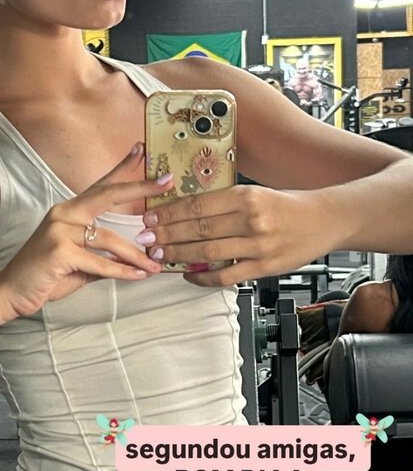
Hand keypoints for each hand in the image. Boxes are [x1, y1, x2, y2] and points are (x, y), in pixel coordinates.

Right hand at [0, 143, 172, 317]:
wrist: (10, 293)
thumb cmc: (45, 276)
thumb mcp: (78, 262)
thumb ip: (103, 255)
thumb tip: (134, 257)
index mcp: (68, 211)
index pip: (99, 186)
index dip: (121, 168)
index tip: (141, 150)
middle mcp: (63, 214)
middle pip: (107, 195)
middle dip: (139, 187)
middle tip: (166, 181)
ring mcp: (59, 231)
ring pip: (108, 239)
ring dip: (135, 255)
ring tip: (154, 265)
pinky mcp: (59, 251)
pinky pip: (99, 263)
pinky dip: (120, 272)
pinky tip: (136, 276)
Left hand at [136, 183, 331, 287]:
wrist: (326, 219)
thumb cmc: (289, 205)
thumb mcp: (257, 194)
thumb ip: (225, 204)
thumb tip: (187, 212)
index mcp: (246, 196)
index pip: (198, 205)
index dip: (169, 213)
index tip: (150, 216)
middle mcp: (250, 219)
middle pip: (198, 228)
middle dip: (166, 234)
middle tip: (145, 238)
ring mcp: (257, 246)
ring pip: (207, 252)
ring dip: (178, 254)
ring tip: (159, 255)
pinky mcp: (264, 267)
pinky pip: (226, 275)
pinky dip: (203, 277)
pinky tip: (188, 275)